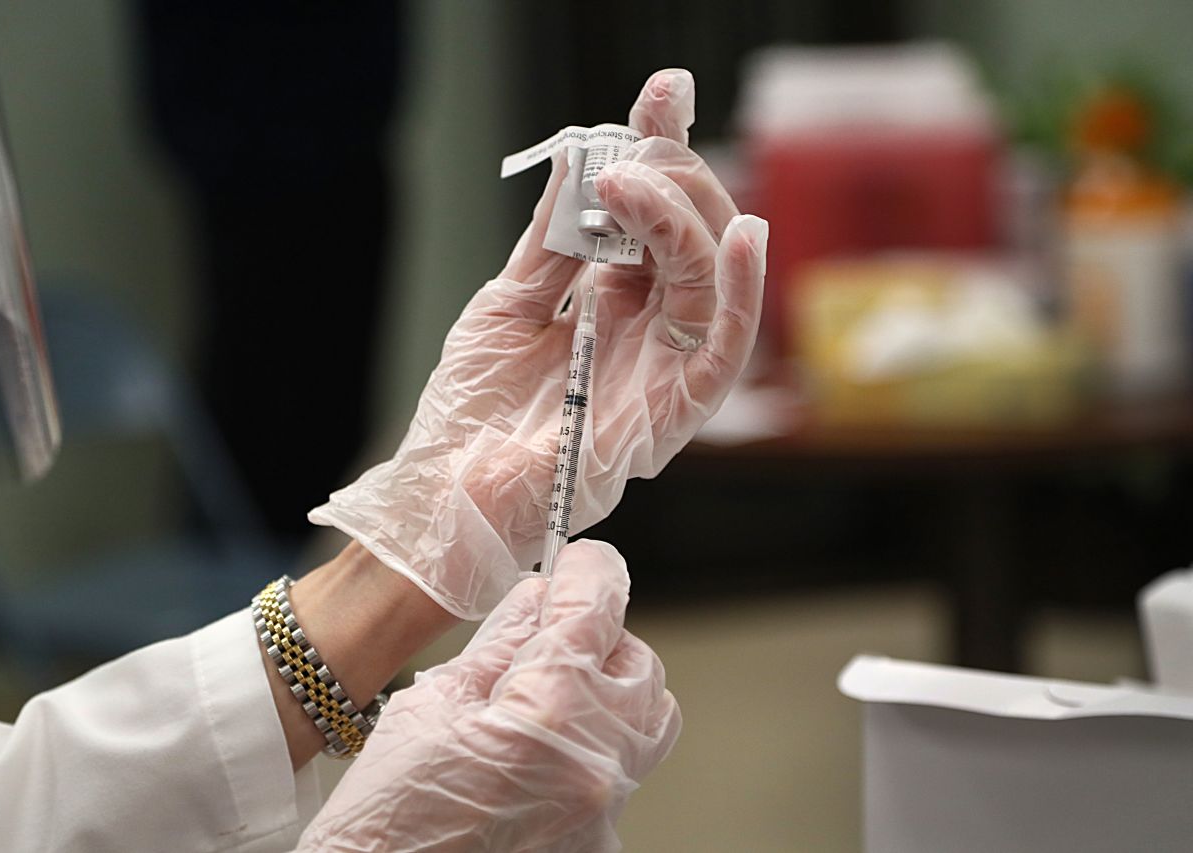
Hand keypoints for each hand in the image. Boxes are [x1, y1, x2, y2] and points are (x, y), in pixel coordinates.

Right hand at [294, 540, 679, 852]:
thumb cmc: (383, 823)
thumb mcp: (430, 708)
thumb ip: (498, 645)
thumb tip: (537, 598)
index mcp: (547, 715)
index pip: (597, 611)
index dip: (589, 572)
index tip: (579, 561)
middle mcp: (594, 767)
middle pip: (639, 666)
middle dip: (601, 637)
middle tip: (550, 633)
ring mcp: (604, 815)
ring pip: (646, 723)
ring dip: (608, 691)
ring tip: (547, 694)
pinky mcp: (599, 846)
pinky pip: (618, 776)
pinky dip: (586, 750)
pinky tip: (532, 759)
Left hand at [310, 68, 768, 617]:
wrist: (447, 491)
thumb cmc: (473, 409)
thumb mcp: (507, 304)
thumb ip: (551, 242)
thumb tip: (581, 163)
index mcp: (613, 302)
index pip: (654, 216)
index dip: (663, 153)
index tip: (665, 90)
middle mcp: (650, 329)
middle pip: (694, 236)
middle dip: (673, 175)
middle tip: (631, 149)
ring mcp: (666, 368)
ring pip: (715, 278)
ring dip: (684, 217)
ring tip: (631, 183)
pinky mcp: (675, 412)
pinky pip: (728, 349)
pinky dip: (745, 293)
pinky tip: (745, 235)